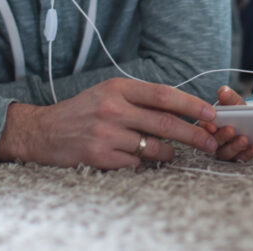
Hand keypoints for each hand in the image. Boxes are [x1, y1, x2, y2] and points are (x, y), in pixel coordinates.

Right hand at [0, 77, 217, 168]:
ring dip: (166, 153)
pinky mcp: (100, 156)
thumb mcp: (108, 93)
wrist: (42, 131)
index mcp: (118, 88)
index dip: (191, 105)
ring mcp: (106, 133)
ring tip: (167, 152)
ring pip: (153, 148)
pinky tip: (131, 158)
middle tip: (210, 142)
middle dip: (193, 134)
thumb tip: (180, 110)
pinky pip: (135, 164)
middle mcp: (113, 108)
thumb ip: (140, 99)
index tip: (210, 113)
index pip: (164, 95)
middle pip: (165, 123)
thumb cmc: (82, 111)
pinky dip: (140, 163)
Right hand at [199, 85, 252, 161]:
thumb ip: (228, 97)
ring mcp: (224, 151)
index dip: (206, 128)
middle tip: (231, 130)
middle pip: (213, 143)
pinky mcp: (236, 157)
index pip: (203, 129)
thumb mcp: (233, 102)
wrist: (249, 120)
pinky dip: (248, 154)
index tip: (212, 125)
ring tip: (244, 139)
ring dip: (235, 147)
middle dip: (222, 137)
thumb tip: (223, 91)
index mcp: (207, 125)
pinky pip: (240, 160)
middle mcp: (213, 140)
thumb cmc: (237, 111)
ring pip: (225, 154)